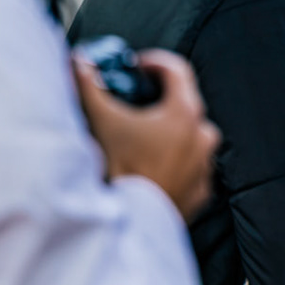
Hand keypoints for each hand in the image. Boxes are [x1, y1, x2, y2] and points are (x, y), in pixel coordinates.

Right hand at [75, 50, 220, 220]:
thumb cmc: (121, 170)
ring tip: (141, 137)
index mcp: (185, 113)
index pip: (177, 70)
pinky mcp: (202, 189)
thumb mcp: (103, 121)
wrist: (131, 222)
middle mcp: (203, 135)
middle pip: (184, 103)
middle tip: (136, 101)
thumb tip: (78, 62)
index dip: (155, 62)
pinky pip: (191, 165)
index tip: (138, 66)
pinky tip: (151, 165)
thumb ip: (90, 86)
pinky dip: (174, 160)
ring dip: (168, 132)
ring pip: (190, 136)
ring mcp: (205, 164)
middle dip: (161, 98)